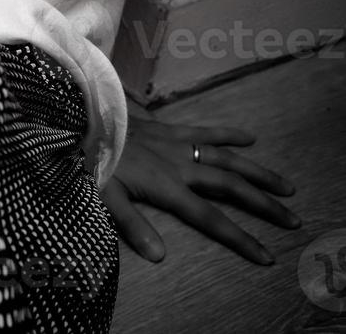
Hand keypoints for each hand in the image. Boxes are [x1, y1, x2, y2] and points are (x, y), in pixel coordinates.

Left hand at [101, 107, 300, 265]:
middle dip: (263, 205)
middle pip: (231, 188)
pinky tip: (250, 138)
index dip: (240, 238)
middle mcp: (181, 165)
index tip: (265, 255)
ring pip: (228, 160)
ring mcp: (178, 145)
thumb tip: (159, 256)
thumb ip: (133, 225)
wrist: (82, 118)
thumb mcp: (105, 197)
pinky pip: (205, 131)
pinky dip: (228, 134)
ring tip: (285, 187)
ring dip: (258, 173)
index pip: (211, 219)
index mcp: (168, 187)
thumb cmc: (92, 160)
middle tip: (292, 219)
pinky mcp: (170, 128)